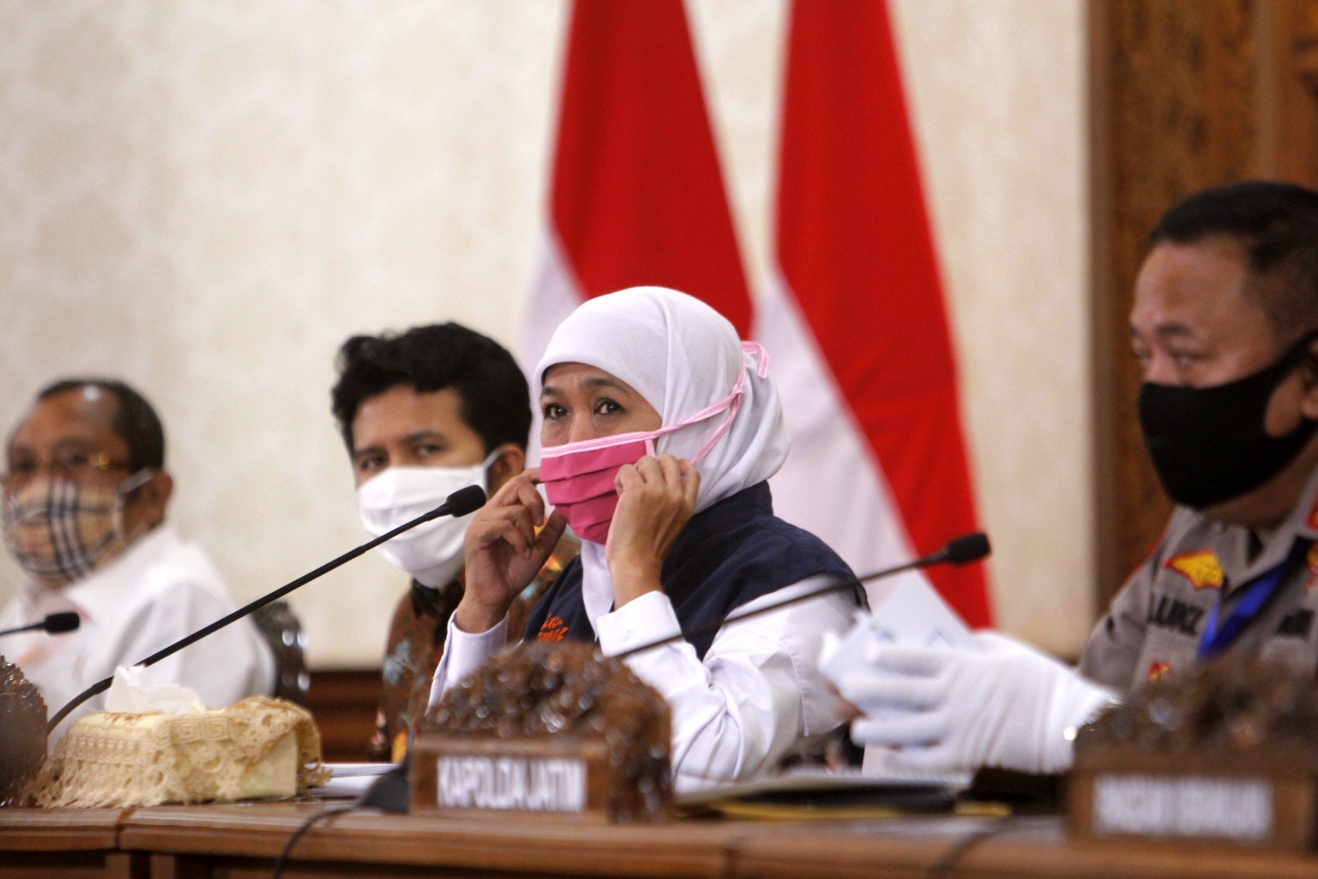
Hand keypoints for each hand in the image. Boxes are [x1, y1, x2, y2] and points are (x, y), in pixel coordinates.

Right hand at [454, 468, 566, 633]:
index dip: (536, 474)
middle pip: (516, 484)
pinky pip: (503, 524)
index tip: (552, 477)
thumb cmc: (513, 573)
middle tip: (541, 524)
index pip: (518, 480)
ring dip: (528, 531)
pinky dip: (518, 539)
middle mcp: (491, 511)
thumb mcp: (540, 549)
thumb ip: (551, 530)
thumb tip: (565, 509)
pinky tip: (521, 552)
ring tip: (526, 549)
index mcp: (503, 510)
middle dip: (536, 501)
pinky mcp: (477, 535)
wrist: (495, 598)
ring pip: (514, 509)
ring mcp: (482, 522)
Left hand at [605, 455, 698, 606]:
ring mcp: (657, 491)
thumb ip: (672, 502)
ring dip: (634, 472)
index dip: (675, 466)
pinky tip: (619, 494)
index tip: (660, 475)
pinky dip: (620, 479)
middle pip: (668, 459)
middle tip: (640, 483)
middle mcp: (675, 494)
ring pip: (646, 461)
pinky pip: (626, 469)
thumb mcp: (674, 523)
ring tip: (627, 491)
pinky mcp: (637, 491)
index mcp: (687, 504)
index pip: (691, 470)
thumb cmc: (650, 549)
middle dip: (652, 466)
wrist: (636, 565)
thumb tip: (659, 480)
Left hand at [838, 631, 1117, 773]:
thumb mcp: (1006, 650)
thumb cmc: (1040, 681)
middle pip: (900, 693)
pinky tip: (888, 758)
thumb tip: (952, 641)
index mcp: (962, 666)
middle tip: (846, 688)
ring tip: (857, 728)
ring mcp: (957, 727)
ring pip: (906, 730)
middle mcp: (953, 696)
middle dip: (868, 690)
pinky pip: (928, 760)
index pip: (914, 658)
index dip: (887, 655)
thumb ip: (974, 644)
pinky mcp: (967, 755)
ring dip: (877, 729)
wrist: (1068, 721)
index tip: (867, 652)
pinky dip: (906, 760)